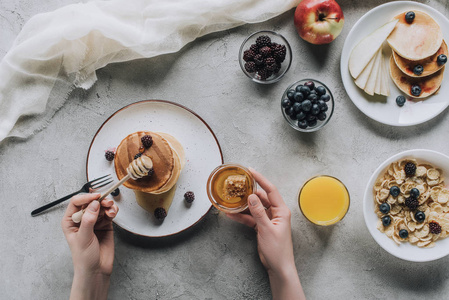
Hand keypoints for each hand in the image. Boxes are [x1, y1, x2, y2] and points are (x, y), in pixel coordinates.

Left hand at [61, 193, 117, 299]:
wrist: (96, 270)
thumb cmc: (84, 258)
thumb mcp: (83, 239)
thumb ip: (88, 220)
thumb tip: (93, 204)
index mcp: (70, 221)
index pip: (76, 202)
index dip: (86, 197)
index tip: (96, 197)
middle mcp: (82, 219)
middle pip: (91, 202)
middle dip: (100, 200)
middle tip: (107, 203)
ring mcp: (94, 221)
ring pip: (101, 206)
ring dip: (108, 205)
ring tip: (111, 210)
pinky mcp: (105, 224)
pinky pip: (109, 212)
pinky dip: (112, 210)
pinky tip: (113, 214)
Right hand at [227, 168, 305, 299]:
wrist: (278, 267)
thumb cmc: (277, 250)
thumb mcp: (266, 229)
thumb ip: (258, 212)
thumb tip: (252, 196)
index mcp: (281, 211)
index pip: (270, 190)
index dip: (261, 179)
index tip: (251, 171)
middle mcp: (276, 213)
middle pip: (261, 197)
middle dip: (249, 192)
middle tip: (237, 186)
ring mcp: (268, 220)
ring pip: (254, 208)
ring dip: (243, 205)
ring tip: (231, 200)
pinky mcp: (262, 227)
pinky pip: (251, 218)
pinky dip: (242, 216)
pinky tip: (231, 214)